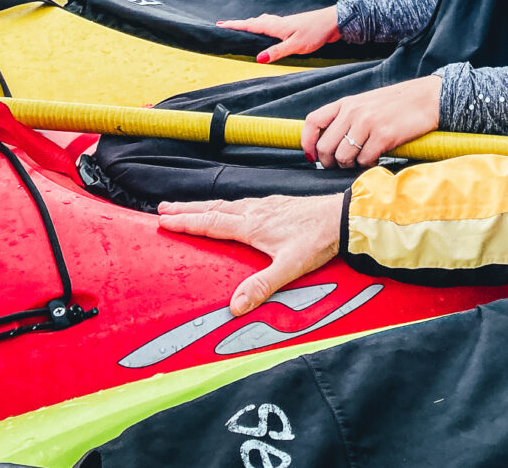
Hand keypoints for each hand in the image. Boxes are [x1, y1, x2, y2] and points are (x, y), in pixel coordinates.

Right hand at [157, 193, 342, 315]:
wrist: (343, 216)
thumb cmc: (318, 240)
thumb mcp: (289, 267)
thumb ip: (262, 286)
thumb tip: (235, 306)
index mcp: (253, 224)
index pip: (212, 222)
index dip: (186, 222)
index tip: (164, 220)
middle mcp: (257, 210)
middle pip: (214, 208)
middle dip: (188, 209)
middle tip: (164, 207)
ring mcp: (268, 205)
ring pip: (229, 203)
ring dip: (206, 205)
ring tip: (190, 207)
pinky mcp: (279, 203)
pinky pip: (245, 202)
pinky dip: (228, 205)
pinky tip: (233, 208)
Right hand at [217, 6, 340, 61]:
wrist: (333, 22)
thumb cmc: (316, 32)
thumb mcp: (296, 45)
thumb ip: (277, 51)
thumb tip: (258, 59)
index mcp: (276, 26)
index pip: (252, 25)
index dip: (236, 25)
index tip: (220, 24)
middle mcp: (279, 22)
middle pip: (255, 22)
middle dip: (240, 24)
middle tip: (226, 26)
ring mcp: (286, 24)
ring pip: (264, 22)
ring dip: (251, 24)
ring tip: (242, 27)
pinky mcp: (292, 27)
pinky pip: (271, 25)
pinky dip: (263, 26)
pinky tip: (267, 30)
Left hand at [302, 76, 442, 168]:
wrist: (427, 98)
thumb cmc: (397, 104)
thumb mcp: (367, 103)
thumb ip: (347, 118)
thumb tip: (329, 144)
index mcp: (347, 103)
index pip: (313, 121)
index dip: (307, 142)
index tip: (311, 156)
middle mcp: (353, 111)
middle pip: (325, 147)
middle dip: (330, 162)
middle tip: (343, 165)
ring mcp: (368, 123)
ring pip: (343, 157)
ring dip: (351, 165)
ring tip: (363, 159)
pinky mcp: (383, 135)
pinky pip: (364, 161)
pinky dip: (368, 165)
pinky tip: (377, 158)